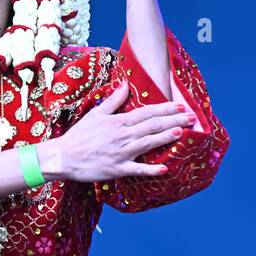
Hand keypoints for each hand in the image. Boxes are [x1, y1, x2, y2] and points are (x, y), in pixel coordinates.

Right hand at [36, 80, 193, 182]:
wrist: (63, 157)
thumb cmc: (80, 135)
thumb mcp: (96, 114)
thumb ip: (113, 100)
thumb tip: (125, 85)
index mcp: (118, 122)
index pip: (146, 112)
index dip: (165, 109)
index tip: (181, 106)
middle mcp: (122, 136)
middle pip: (151, 126)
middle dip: (173, 121)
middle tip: (191, 118)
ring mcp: (121, 153)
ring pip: (147, 144)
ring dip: (165, 138)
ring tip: (181, 133)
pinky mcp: (117, 169)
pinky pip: (137, 170)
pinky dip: (151, 169)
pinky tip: (165, 167)